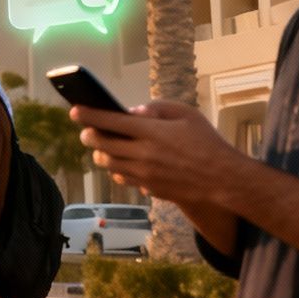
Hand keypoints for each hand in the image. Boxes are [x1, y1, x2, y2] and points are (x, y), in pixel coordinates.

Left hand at [76, 100, 242, 201]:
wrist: (223, 179)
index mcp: (151, 132)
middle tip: (86, 130)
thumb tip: (132, 112)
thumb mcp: (186, 114)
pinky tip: (120, 162)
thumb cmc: (207, 142)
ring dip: (100, 153)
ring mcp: (144, 174)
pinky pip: (122, 178)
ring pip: (108, 163)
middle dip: (89, 135)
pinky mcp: (148, 188)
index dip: (89, 115)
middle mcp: (143, 154)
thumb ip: (157, 109)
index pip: (110, 122)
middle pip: (102, 144)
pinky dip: (116, 169)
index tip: (75, 110)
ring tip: (102, 146)